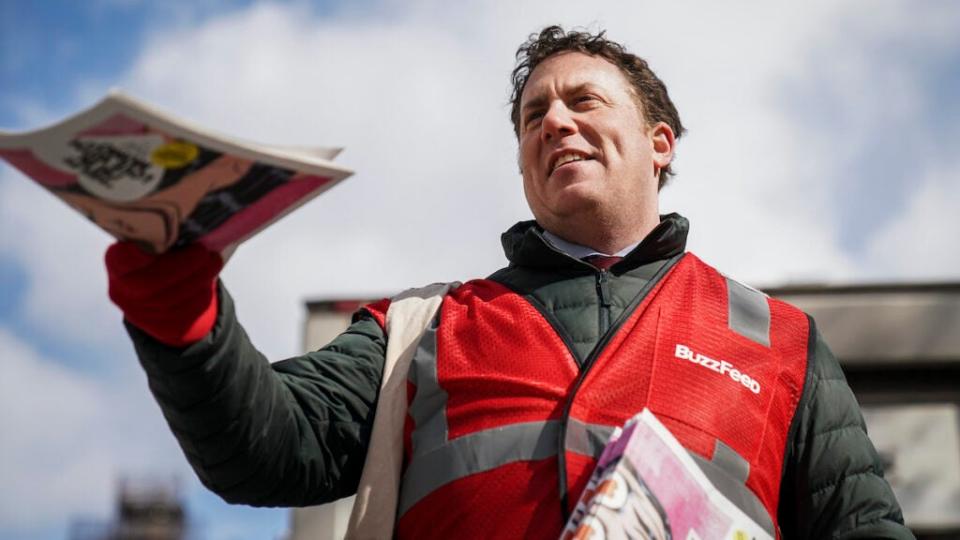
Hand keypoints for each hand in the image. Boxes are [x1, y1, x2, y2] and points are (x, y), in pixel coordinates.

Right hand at [106, 241, 222, 345]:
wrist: (169, 293)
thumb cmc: (167, 255)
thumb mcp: (159, 243)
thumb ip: (165, 235)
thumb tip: (189, 217)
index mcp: (117, 263)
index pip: (120, 260)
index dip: (137, 253)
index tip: (164, 237)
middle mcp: (122, 291)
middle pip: (150, 283)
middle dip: (182, 266)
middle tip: (202, 251)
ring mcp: (140, 313)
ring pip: (171, 300)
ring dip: (198, 278)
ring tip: (213, 261)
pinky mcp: (162, 327)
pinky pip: (185, 313)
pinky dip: (202, 294)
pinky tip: (208, 279)